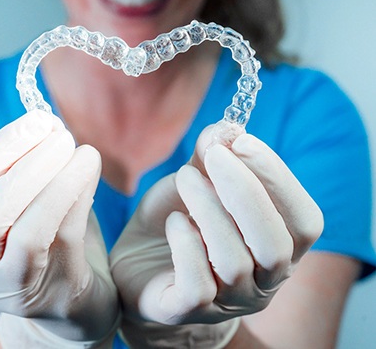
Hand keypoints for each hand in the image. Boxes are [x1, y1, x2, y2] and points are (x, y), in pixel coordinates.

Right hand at [0, 110, 118, 346]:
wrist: (72, 305)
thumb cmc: (50, 246)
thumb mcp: (29, 208)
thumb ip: (32, 172)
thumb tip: (50, 124)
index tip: (37, 120)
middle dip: (25, 165)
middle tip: (60, 134)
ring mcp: (11, 287)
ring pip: (26, 232)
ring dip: (56, 182)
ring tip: (83, 151)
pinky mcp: (51, 295)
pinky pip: (64, 240)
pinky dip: (78, 198)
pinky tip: (91, 173)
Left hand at [110, 120, 322, 346]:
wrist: (137, 262)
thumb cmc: (177, 220)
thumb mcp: (196, 182)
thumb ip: (212, 157)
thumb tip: (225, 128)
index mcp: (278, 247)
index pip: (304, 220)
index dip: (278, 178)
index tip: (242, 141)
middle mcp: (262, 281)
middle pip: (276, 245)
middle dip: (246, 191)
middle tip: (213, 155)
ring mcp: (228, 302)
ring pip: (235, 262)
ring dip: (209, 210)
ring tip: (185, 179)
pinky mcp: (189, 312)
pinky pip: (199, 286)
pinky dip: (187, 245)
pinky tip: (175, 222)